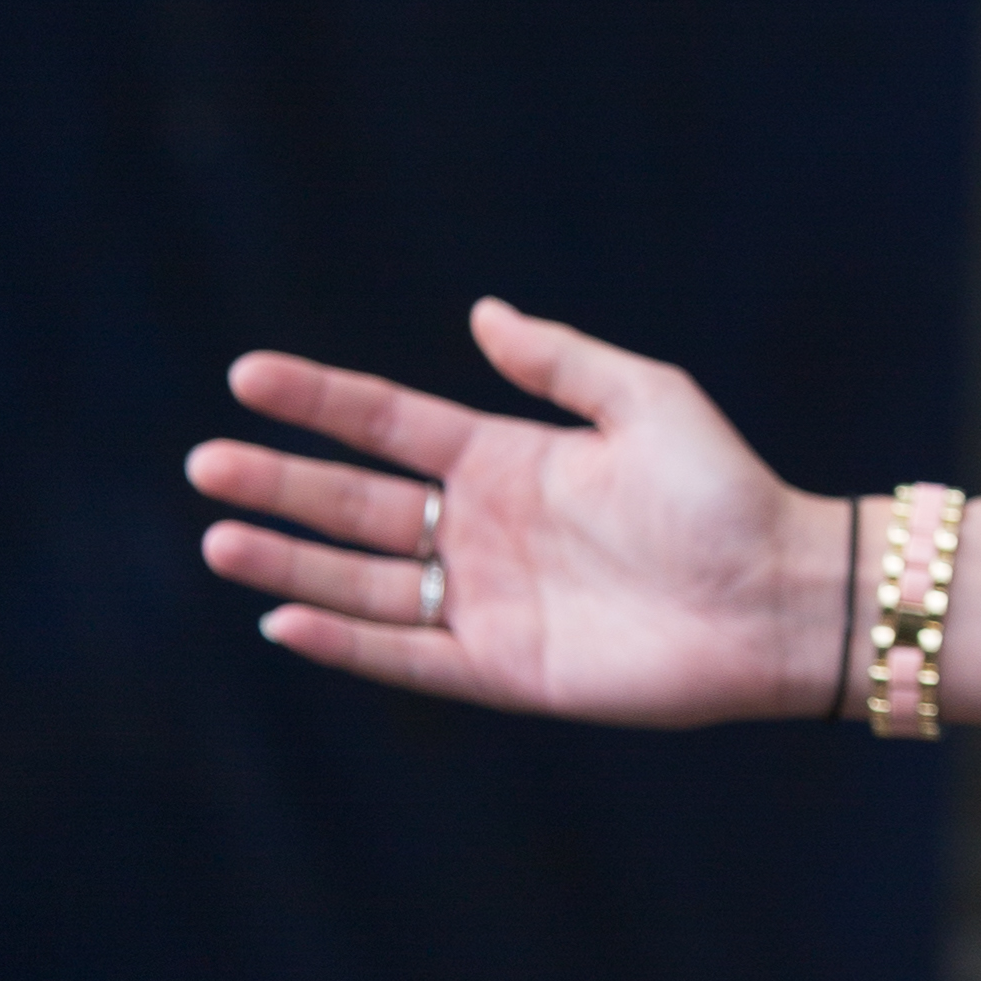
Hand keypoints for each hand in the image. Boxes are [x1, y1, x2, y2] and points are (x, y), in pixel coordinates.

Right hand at [188, 296, 846, 726]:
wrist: (775, 595)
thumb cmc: (723, 491)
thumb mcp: (645, 399)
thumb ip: (557, 362)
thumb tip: (476, 312)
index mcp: (509, 457)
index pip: (390, 423)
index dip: (320, 401)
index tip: (247, 376)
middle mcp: (483, 528)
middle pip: (357, 501)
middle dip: (281, 480)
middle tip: (204, 461)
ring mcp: (485, 599)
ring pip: (362, 580)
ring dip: (290, 563)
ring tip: (220, 536)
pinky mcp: (500, 668)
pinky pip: (405, 655)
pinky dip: (345, 642)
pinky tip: (285, 620)